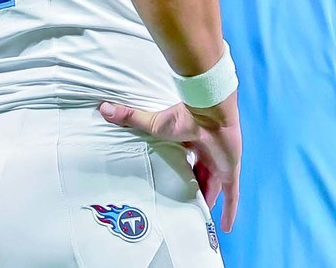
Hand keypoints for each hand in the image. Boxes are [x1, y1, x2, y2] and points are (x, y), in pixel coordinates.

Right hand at [98, 94, 241, 231]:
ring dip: (208, 201)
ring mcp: (220, 163)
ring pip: (215, 188)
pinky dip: (230, 211)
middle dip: (195, 189)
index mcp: (192, 142)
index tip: (174, 183)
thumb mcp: (154, 124)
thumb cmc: (184, 116)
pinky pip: (231, 196)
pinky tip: (226, 227)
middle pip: (202, 176)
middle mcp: (208, 153)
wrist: (210, 112)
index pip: (188, 161)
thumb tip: (104, 108)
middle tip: (185, 205)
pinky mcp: (230, 172)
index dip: (183, 172)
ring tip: (198, 218)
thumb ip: (131, 118)